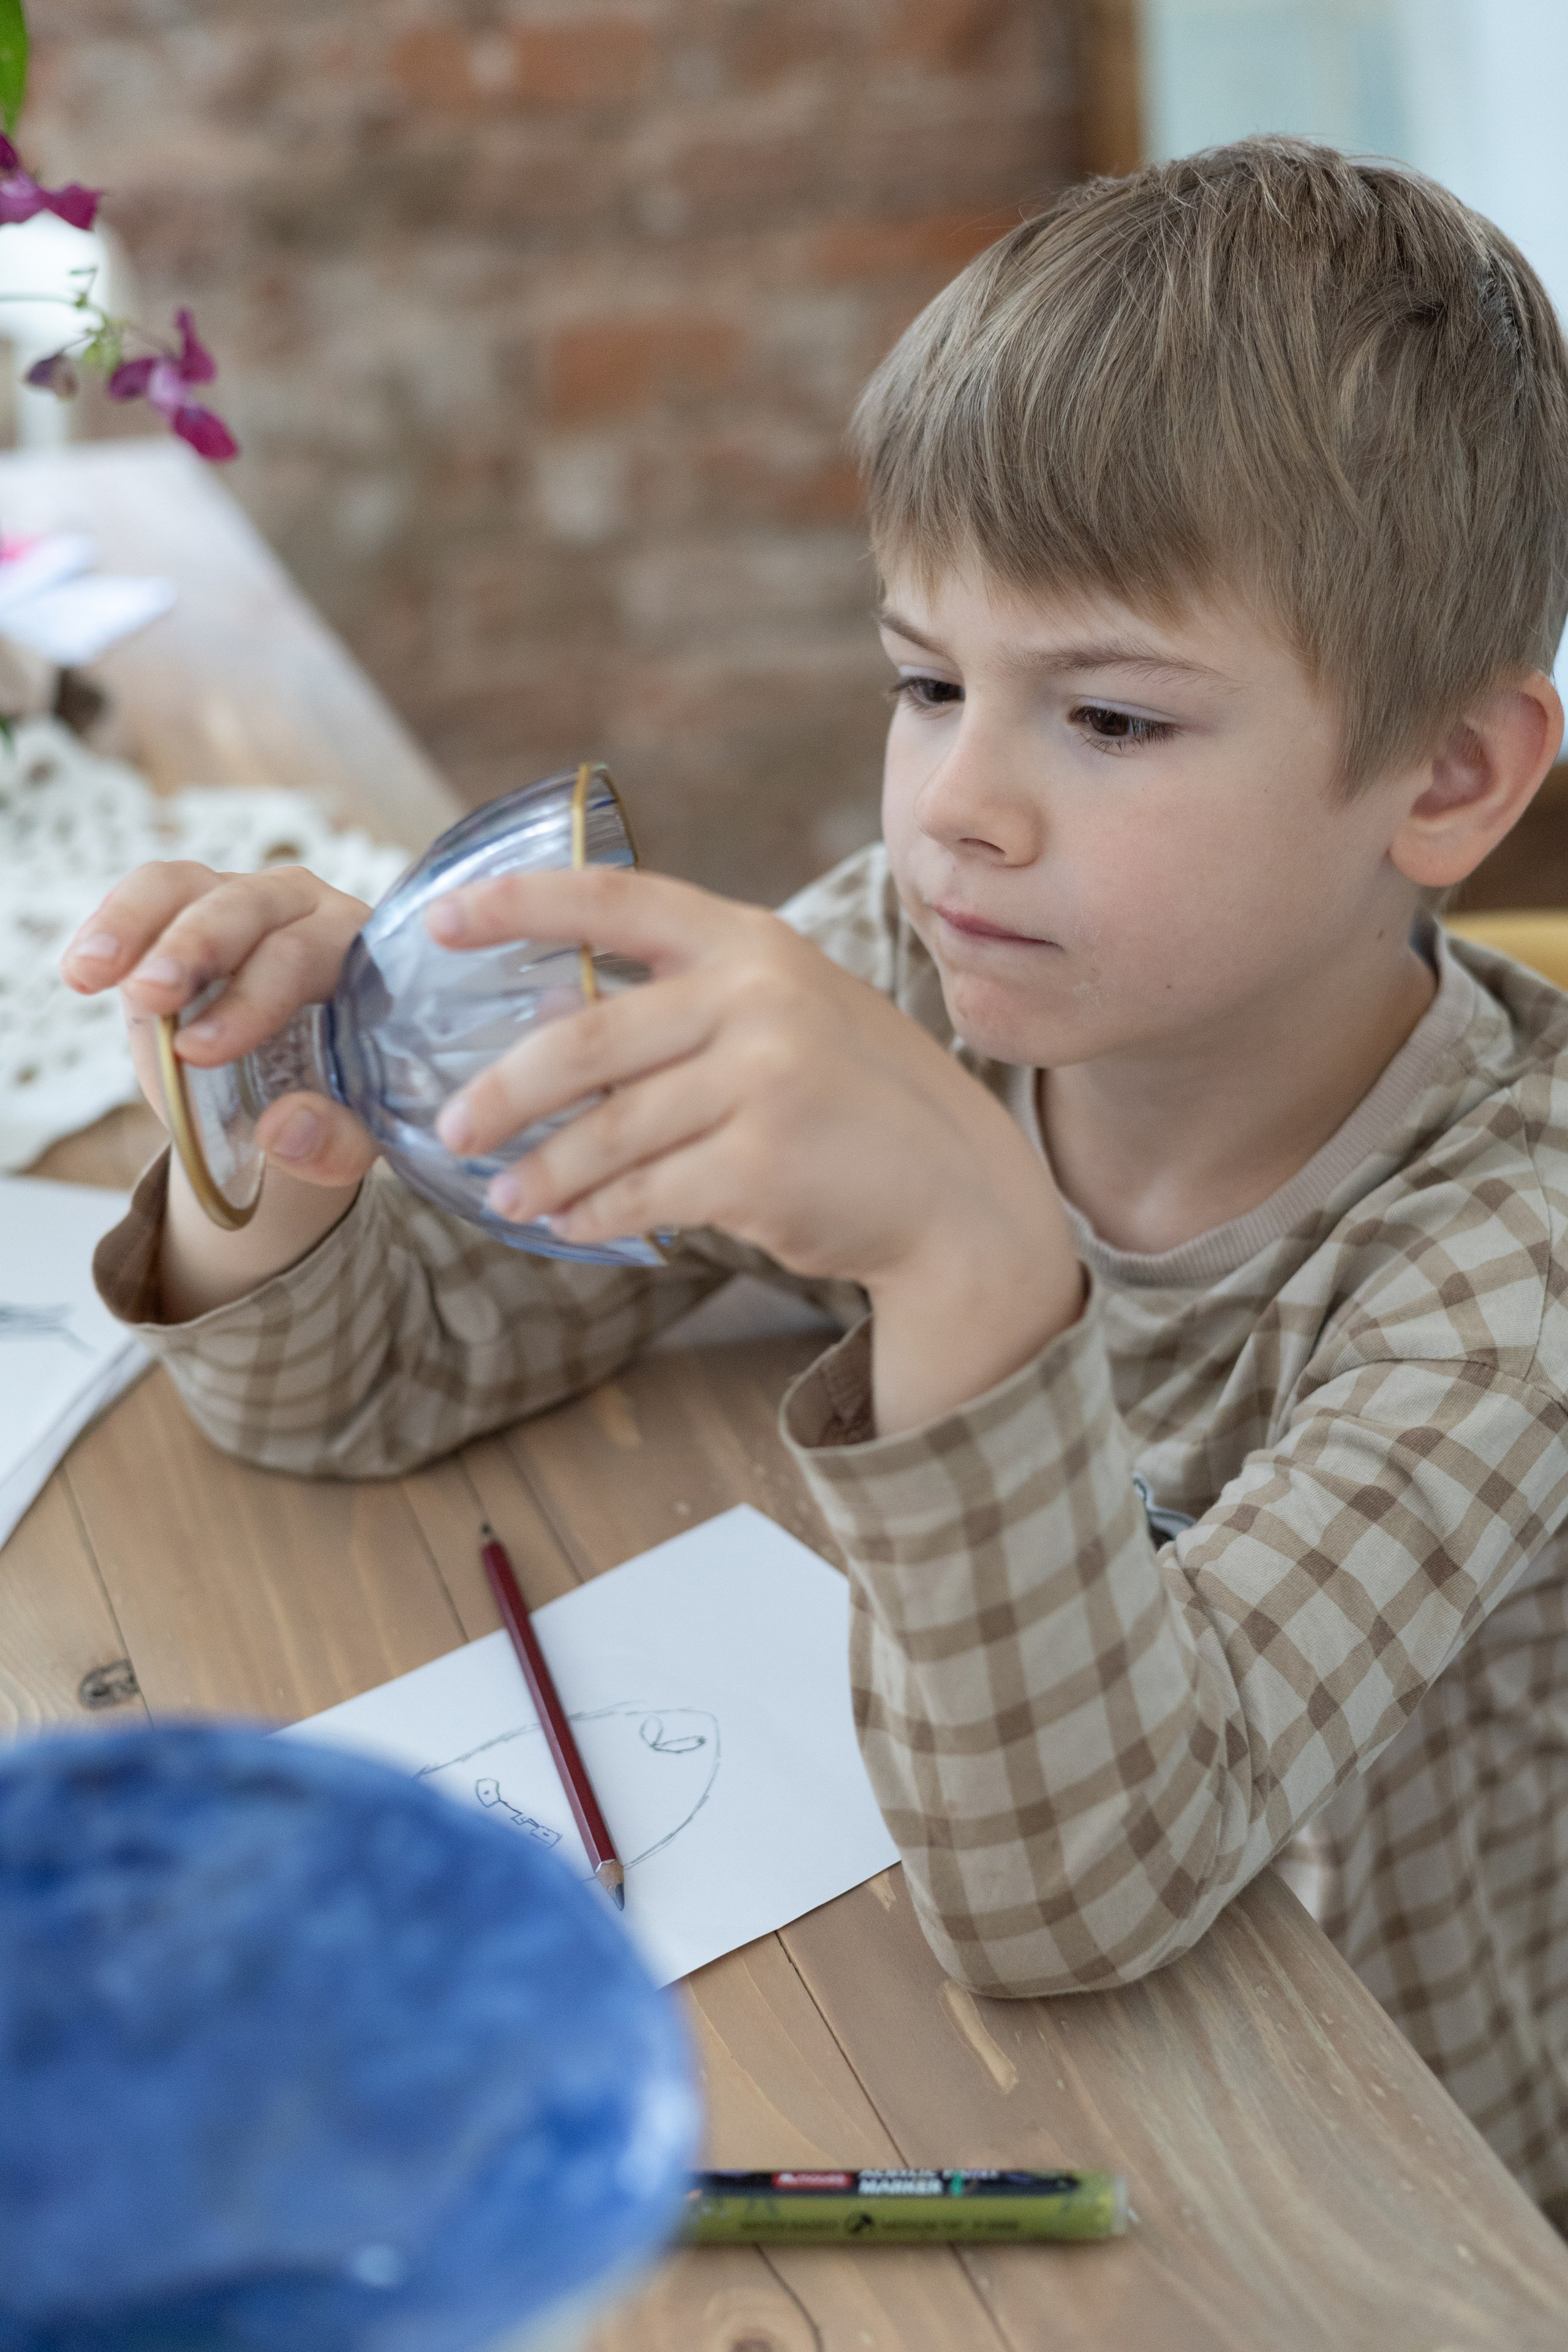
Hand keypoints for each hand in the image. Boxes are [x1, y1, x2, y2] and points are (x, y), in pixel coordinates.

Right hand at [61, 860, 376, 1187]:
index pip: (308, 957)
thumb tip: (284, 1132)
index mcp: (363, 956)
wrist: (296, 1092)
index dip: (253, 998)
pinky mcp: (191, 904)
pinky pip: (152, 892)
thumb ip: (335, 1143)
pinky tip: (83, 968)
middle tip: (149, 999)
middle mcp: (309, 911)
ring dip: (136, 923)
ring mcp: (244, 898)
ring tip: (91, 972)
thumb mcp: (349, 1139)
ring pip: (189, 885)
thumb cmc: (335, 1103)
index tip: (200, 1051)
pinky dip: (115, 923)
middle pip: (249, 905)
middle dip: (194, 949)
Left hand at [427, 867, 1084, 1432]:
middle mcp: (757, 997)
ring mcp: (764, 1079)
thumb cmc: (852, 1099)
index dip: (519, 905)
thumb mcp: (785, 1014)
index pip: (616, 900)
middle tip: (450, 1128)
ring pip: (610, 1130)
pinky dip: (597, 1213)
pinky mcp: (763, 1162)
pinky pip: (646, 1191)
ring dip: (545, 1172)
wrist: (957, 1188)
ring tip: (506, 1197)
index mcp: (751, 943)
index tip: (438, 921)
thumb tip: (546, 1018)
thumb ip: (685, 1003)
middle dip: (503, 1091)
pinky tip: (570, 1225)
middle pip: (586, 1039)